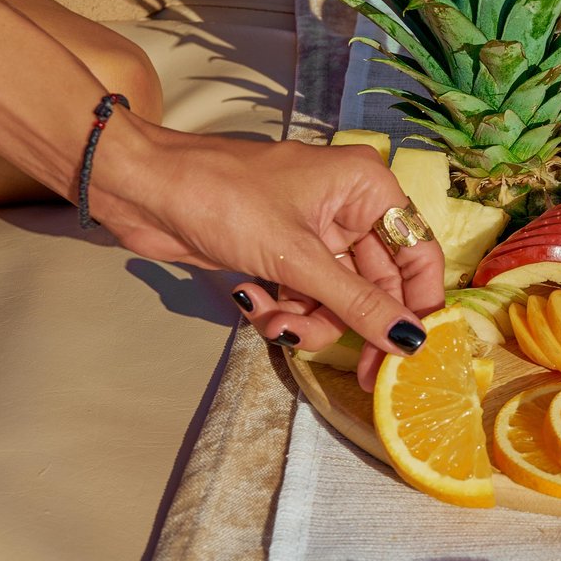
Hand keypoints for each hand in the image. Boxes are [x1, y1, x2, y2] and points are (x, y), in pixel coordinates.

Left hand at [93, 129, 444, 390]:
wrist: (142, 189)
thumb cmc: (223, 198)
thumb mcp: (295, 257)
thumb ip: (357, 302)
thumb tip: (411, 341)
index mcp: (366, 187)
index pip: (418, 253)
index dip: (418, 305)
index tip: (411, 354)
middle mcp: (348, 206)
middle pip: (378, 284)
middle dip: (351, 322)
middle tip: (354, 373)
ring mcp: (315, 231)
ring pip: (338, 298)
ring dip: (309, 321)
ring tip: (274, 323)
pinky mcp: (282, 252)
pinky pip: (305, 296)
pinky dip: (285, 311)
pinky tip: (253, 304)